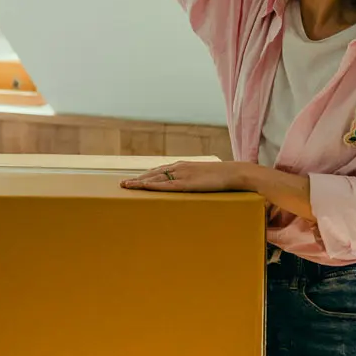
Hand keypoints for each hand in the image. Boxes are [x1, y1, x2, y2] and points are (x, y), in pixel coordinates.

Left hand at [120, 161, 249, 192]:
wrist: (233, 173)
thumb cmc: (220, 178)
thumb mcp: (202, 178)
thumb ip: (192, 181)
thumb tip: (188, 189)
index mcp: (182, 166)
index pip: (158, 170)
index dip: (145, 175)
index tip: (133, 179)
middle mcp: (178, 168)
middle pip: (152, 173)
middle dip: (137, 179)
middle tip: (122, 184)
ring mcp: (181, 174)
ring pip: (155, 178)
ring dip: (139, 182)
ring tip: (126, 186)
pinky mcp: (186, 183)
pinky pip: (165, 185)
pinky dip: (152, 185)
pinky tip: (143, 187)